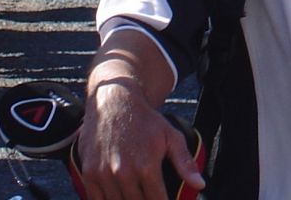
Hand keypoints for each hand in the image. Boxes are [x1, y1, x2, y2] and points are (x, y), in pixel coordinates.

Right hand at [76, 78, 205, 199]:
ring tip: (135, 197)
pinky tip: (117, 198)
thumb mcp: (170, 136)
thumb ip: (185, 163)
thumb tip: (200, 185)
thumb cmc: (144, 119)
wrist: (114, 100)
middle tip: (149, 197)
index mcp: (147, 166)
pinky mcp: (89, 173)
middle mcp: (124, 173)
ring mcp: (104, 174)